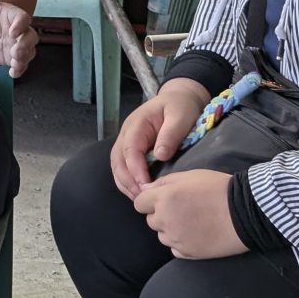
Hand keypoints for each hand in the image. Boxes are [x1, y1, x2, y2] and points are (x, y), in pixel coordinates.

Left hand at [0, 0, 35, 77]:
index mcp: (12, 16)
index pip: (24, 18)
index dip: (21, 25)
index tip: (13, 32)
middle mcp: (18, 31)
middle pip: (32, 37)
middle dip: (26, 44)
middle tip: (15, 50)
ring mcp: (16, 44)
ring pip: (29, 51)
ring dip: (24, 58)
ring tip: (15, 62)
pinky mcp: (12, 57)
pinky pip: (21, 64)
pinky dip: (20, 69)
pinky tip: (13, 72)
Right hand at [110, 77, 209, 199]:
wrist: (180, 98)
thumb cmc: (181, 106)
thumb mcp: (180, 116)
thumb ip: (171, 134)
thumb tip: (160, 155)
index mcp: (137, 124)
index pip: (130, 149)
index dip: (135, 169)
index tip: (147, 186)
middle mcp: (127, 134)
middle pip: (118, 161)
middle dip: (128, 181)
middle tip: (143, 197)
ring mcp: (127, 142)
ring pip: (117, 166)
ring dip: (125, 184)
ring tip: (140, 199)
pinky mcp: (132, 150)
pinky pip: (123, 167)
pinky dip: (127, 181)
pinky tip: (138, 192)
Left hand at [133, 169, 244, 258]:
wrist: (245, 212)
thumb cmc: (218, 188)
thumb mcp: (190, 176)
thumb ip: (164, 182)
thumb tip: (146, 190)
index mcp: (164, 199)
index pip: (139, 203)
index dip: (148, 200)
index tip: (161, 199)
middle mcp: (165, 220)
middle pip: (151, 220)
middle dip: (161, 214)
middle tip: (182, 209)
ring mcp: (176, 239)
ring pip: (162, 235)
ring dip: (170, 229)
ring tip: (191, 221)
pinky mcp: (188, 253)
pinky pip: (175, 248)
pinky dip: (181, 242)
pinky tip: (196, 233)